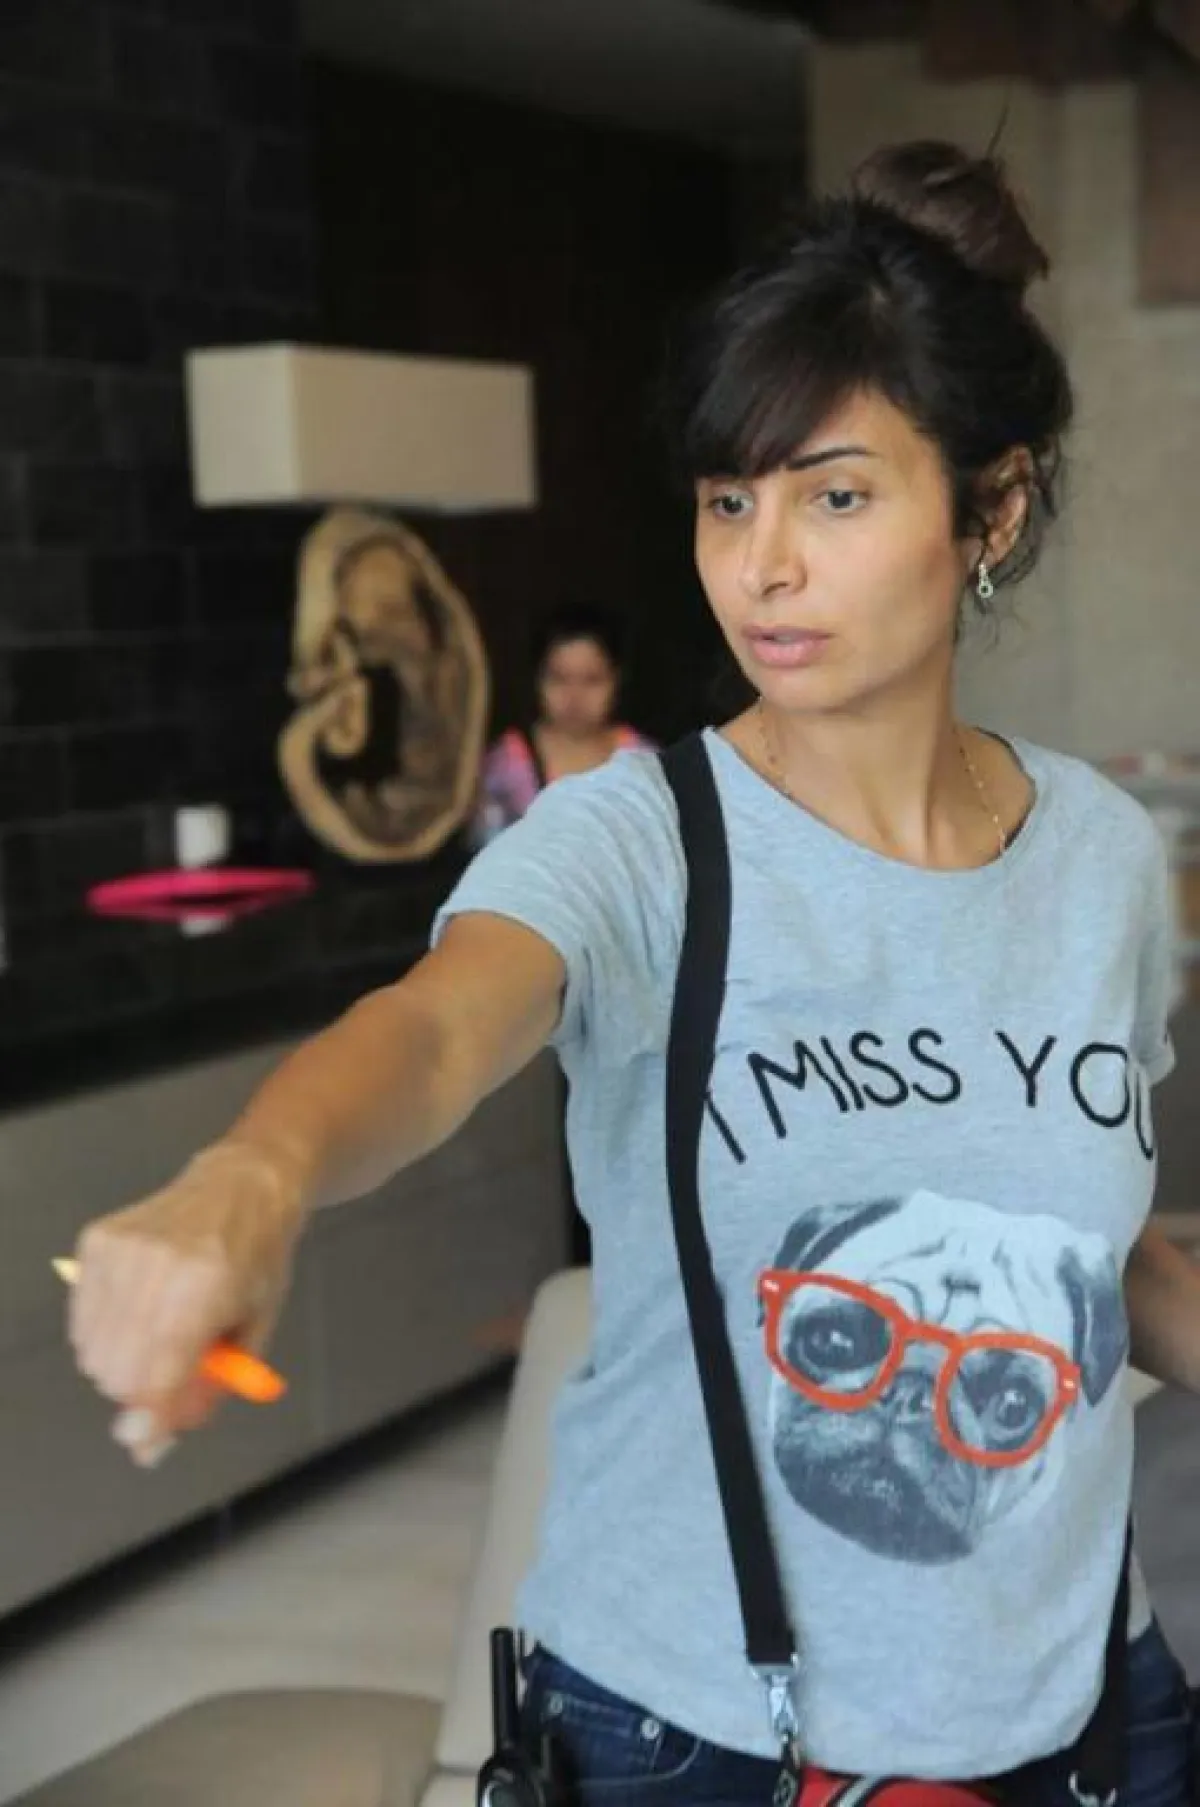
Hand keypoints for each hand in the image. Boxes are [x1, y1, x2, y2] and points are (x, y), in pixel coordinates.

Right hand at [68, 1142, 304, 1466]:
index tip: (144, 1440)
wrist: (242, 1183)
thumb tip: (157, 1442)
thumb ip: (211, 1387)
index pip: (161, 1369)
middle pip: (117, 1370)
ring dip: (120, 1363)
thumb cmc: (258, 1257)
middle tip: (169, 1372)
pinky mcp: (96, 1240)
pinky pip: (81, 1320)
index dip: (149, 1416)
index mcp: (207, 1286)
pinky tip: (137, 1310)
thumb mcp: (255, 1326)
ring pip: (92, 1351)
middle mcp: (157, 1265)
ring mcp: (121, 1250)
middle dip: (140, 1391)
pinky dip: (104, 1332)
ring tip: (159, 1333)